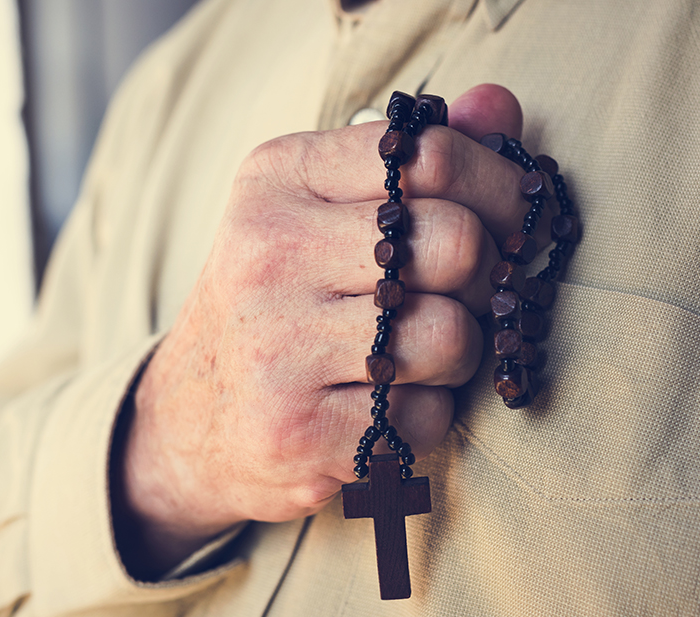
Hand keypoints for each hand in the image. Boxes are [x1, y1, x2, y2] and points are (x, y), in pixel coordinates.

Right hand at [114, 85, 533, 577]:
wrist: (194, 414)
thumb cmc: (283, 302)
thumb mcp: (324, 210)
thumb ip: (416, 159)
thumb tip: (499, 105)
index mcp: (280, 178)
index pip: (433, 155)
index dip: (498, 190)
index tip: (505, 221)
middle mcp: (268, 252)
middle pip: (457, 244)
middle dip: (478, 280)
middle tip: (449, 298)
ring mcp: (275, 345)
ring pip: (451, 337)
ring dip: (453, 358)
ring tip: (406, 358)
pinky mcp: (293, 429)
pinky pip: (424, 419)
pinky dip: (422, 419)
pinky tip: (379, 409)